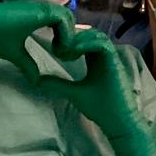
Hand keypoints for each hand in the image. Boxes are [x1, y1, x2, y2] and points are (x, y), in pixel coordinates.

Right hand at [0, 0, 73, 82]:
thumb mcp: (14, 54)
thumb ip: (27, 64)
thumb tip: (36, 80)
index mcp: (37, 17)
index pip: (63, 23)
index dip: (67, 38)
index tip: (61, 55)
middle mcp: (42, 10)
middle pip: (70, 20)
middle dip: (72, 39)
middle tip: (65, 56)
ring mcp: (42, 9)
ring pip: (69, 18)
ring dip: (70, 37)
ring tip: (62, 54)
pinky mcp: (39, 11)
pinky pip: (63, 19)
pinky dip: (65, 34)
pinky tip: (57, 49)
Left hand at [42, 28, 155, 155]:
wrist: (117, 121)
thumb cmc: (100, 108)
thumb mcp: (74, 93)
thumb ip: (58, 84)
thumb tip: (38, 80)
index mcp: (96, 60)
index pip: (84, 40)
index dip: (70, 40)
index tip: (56, 50)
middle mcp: (105, 57)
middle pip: (91, 33)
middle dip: (73, 36)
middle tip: (59, 47)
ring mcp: (112, 59)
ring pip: (97, 36)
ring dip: (80, 39)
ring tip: (66, 50)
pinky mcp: (116, 63)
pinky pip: (103, 45)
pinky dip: (88, 45)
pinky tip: (74, 52)